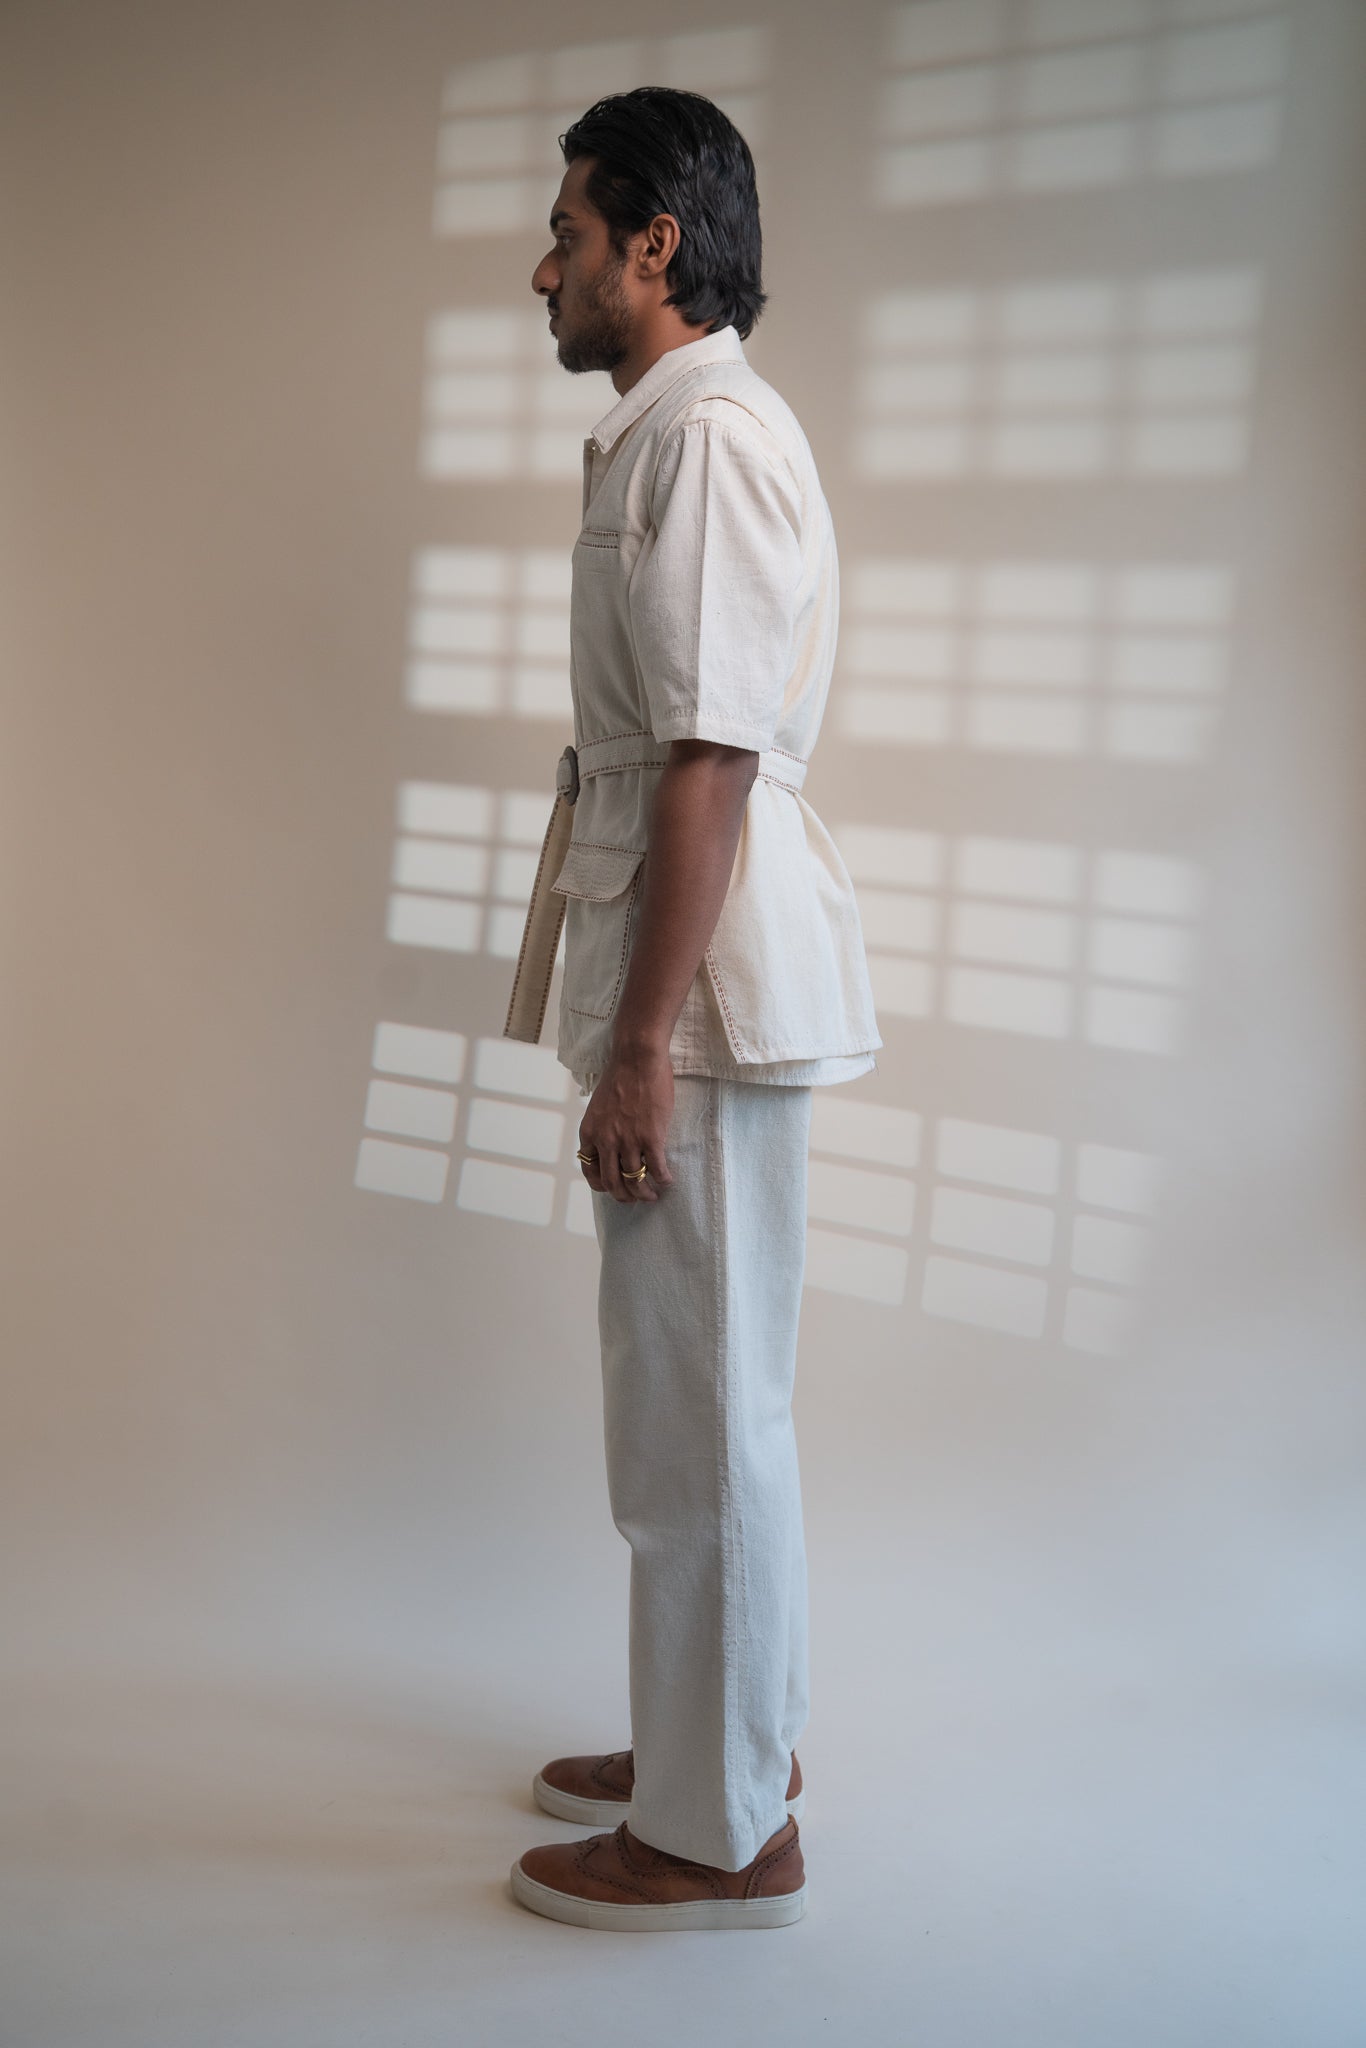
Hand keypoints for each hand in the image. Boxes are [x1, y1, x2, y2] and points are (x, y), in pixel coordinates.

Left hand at [577, 1042, 675, 1202]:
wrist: (637, 1059)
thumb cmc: (621, 1077)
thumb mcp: (599, 1106)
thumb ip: (602, 1128)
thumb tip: (610, 1145)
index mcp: (590, 1133)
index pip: (590, 1171)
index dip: (602, 1185)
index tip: (613, 1188)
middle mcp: (606, 1141)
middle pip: (612, 1183)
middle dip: (624, 1197)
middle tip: (635, 1199)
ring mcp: (628, 1140)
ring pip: (634, 1180)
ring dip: (645, 1193)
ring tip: (653, 1195)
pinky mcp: (651, 1137)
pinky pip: (656, 1169)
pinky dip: (662, 1179)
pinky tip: (667, 1180)